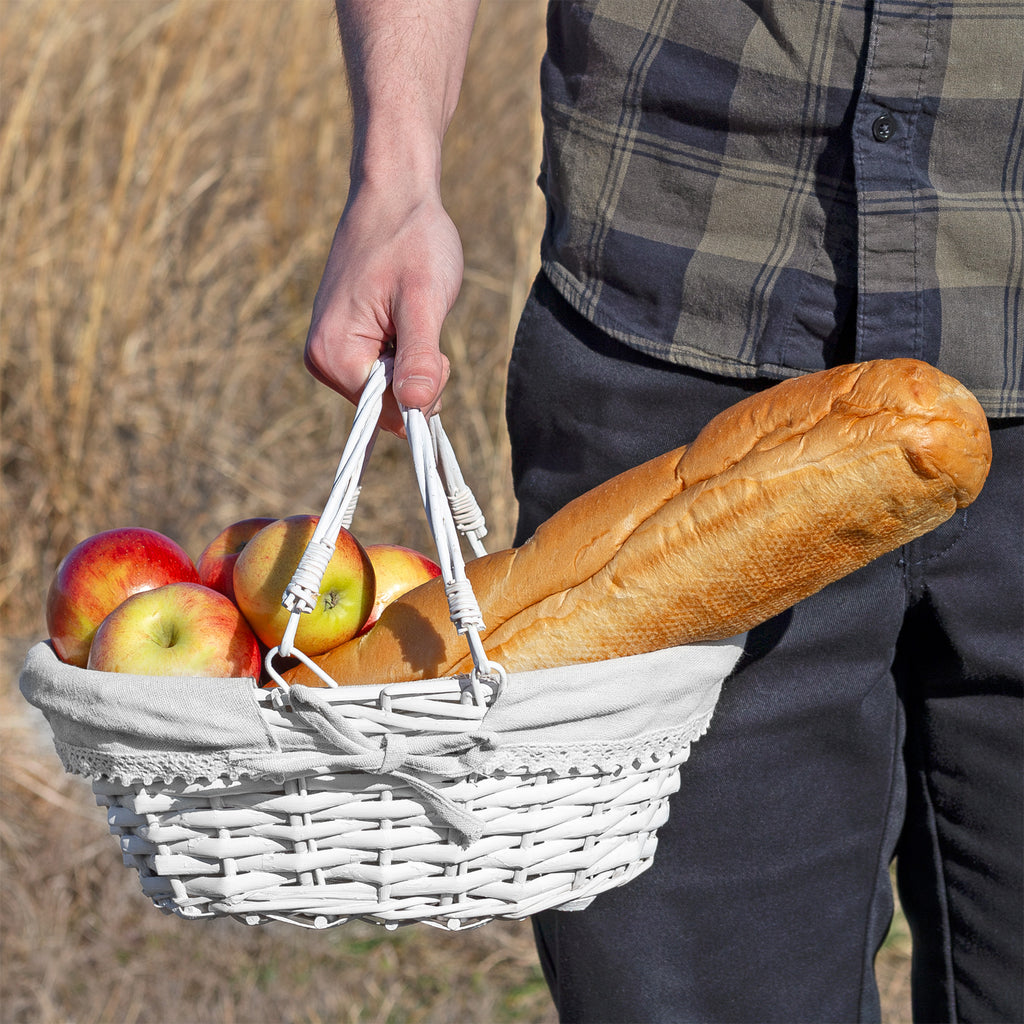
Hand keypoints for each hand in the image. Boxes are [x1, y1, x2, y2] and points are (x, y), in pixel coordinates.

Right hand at [304, 181, 461, 433]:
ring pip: (389, 391)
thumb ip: (419, 357)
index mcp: (332, 356)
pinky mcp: (343, 343)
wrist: (393, 195)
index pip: (387, 414)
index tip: (427, 340)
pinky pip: (384, 372)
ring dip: (412, 362)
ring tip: (409, 313)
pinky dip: (404, 351)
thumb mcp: (424, 302)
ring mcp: (330, 353)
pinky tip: (401, 315)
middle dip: (417, 376)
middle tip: (421, 322)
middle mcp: (322, 361)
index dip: (420, 389)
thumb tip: (414, 411)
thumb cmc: (412, 240)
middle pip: (386, 407)